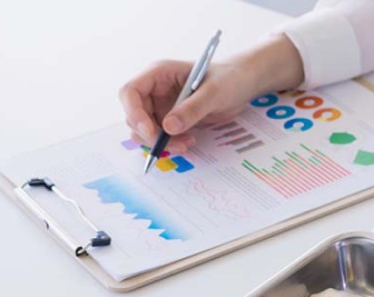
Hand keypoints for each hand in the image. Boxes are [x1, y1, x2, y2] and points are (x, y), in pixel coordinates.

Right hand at [119, 35, 303, 153]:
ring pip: (145, 130)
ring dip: (161, 142)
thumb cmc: (229, 80)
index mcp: (159, 74)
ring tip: (186, 144)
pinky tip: (189, 141)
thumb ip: (192, 109)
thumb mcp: (213, 92)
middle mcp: (155, 90)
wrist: (242, 86)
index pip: (131, 92)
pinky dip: (171, 144)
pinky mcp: (171, 120)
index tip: (150, 131)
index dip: (134, 113)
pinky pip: (161, 137)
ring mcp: (162, 106)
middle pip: (135, 116)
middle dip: (150, 134)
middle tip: (174, 144)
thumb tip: (168, 127)